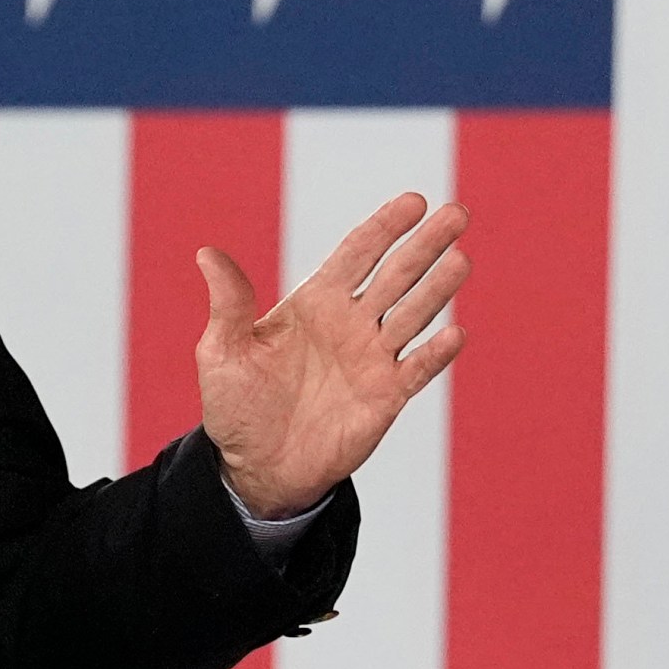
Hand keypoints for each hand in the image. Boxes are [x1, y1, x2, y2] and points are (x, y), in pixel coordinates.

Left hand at [195, 194, 470, 518]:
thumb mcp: (222, 352)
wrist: (255, 467)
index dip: (384, 227)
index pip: (356, 254)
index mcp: (314, 303)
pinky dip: (434, 354)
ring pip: (412, 315)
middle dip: (425, 245)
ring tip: (461, 259)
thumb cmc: (235, 405)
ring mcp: (371, 359)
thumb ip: (228, 303)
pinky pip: (416, 370)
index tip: (413, 201)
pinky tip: (455, 333)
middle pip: (395, 276)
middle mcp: (350, 324)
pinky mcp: (385, 398)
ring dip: (437, 288)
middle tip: (457, 214)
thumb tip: (207, 253)